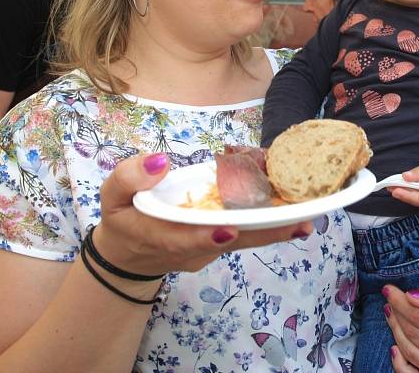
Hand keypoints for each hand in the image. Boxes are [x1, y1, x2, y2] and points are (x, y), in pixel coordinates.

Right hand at [94, 153, 311, 274]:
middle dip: (264, 232)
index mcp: (161, 236)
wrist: (129, 256)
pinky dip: (268, 222)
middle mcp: (192, 249)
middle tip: (298, 223)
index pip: (186, 238)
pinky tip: (292, 208)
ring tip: (307, 218)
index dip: (209, 235)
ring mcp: (209, 251)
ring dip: (275, 229)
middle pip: (231, 241)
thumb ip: (128, 178)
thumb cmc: (122, 218)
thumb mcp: (110, 196)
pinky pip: (246, 234)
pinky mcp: (221, 245)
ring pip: (245, 240)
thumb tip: (159, 162)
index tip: (230, 228)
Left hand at [384, 284, 418, 372]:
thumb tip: (410, 296)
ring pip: (409, 349)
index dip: (400, 301)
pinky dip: (398, 361)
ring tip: (392, 312)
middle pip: (412, 332)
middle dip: (397, 312)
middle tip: (390, 298)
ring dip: (395, 329)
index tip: (389, 290)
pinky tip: (394, 346)